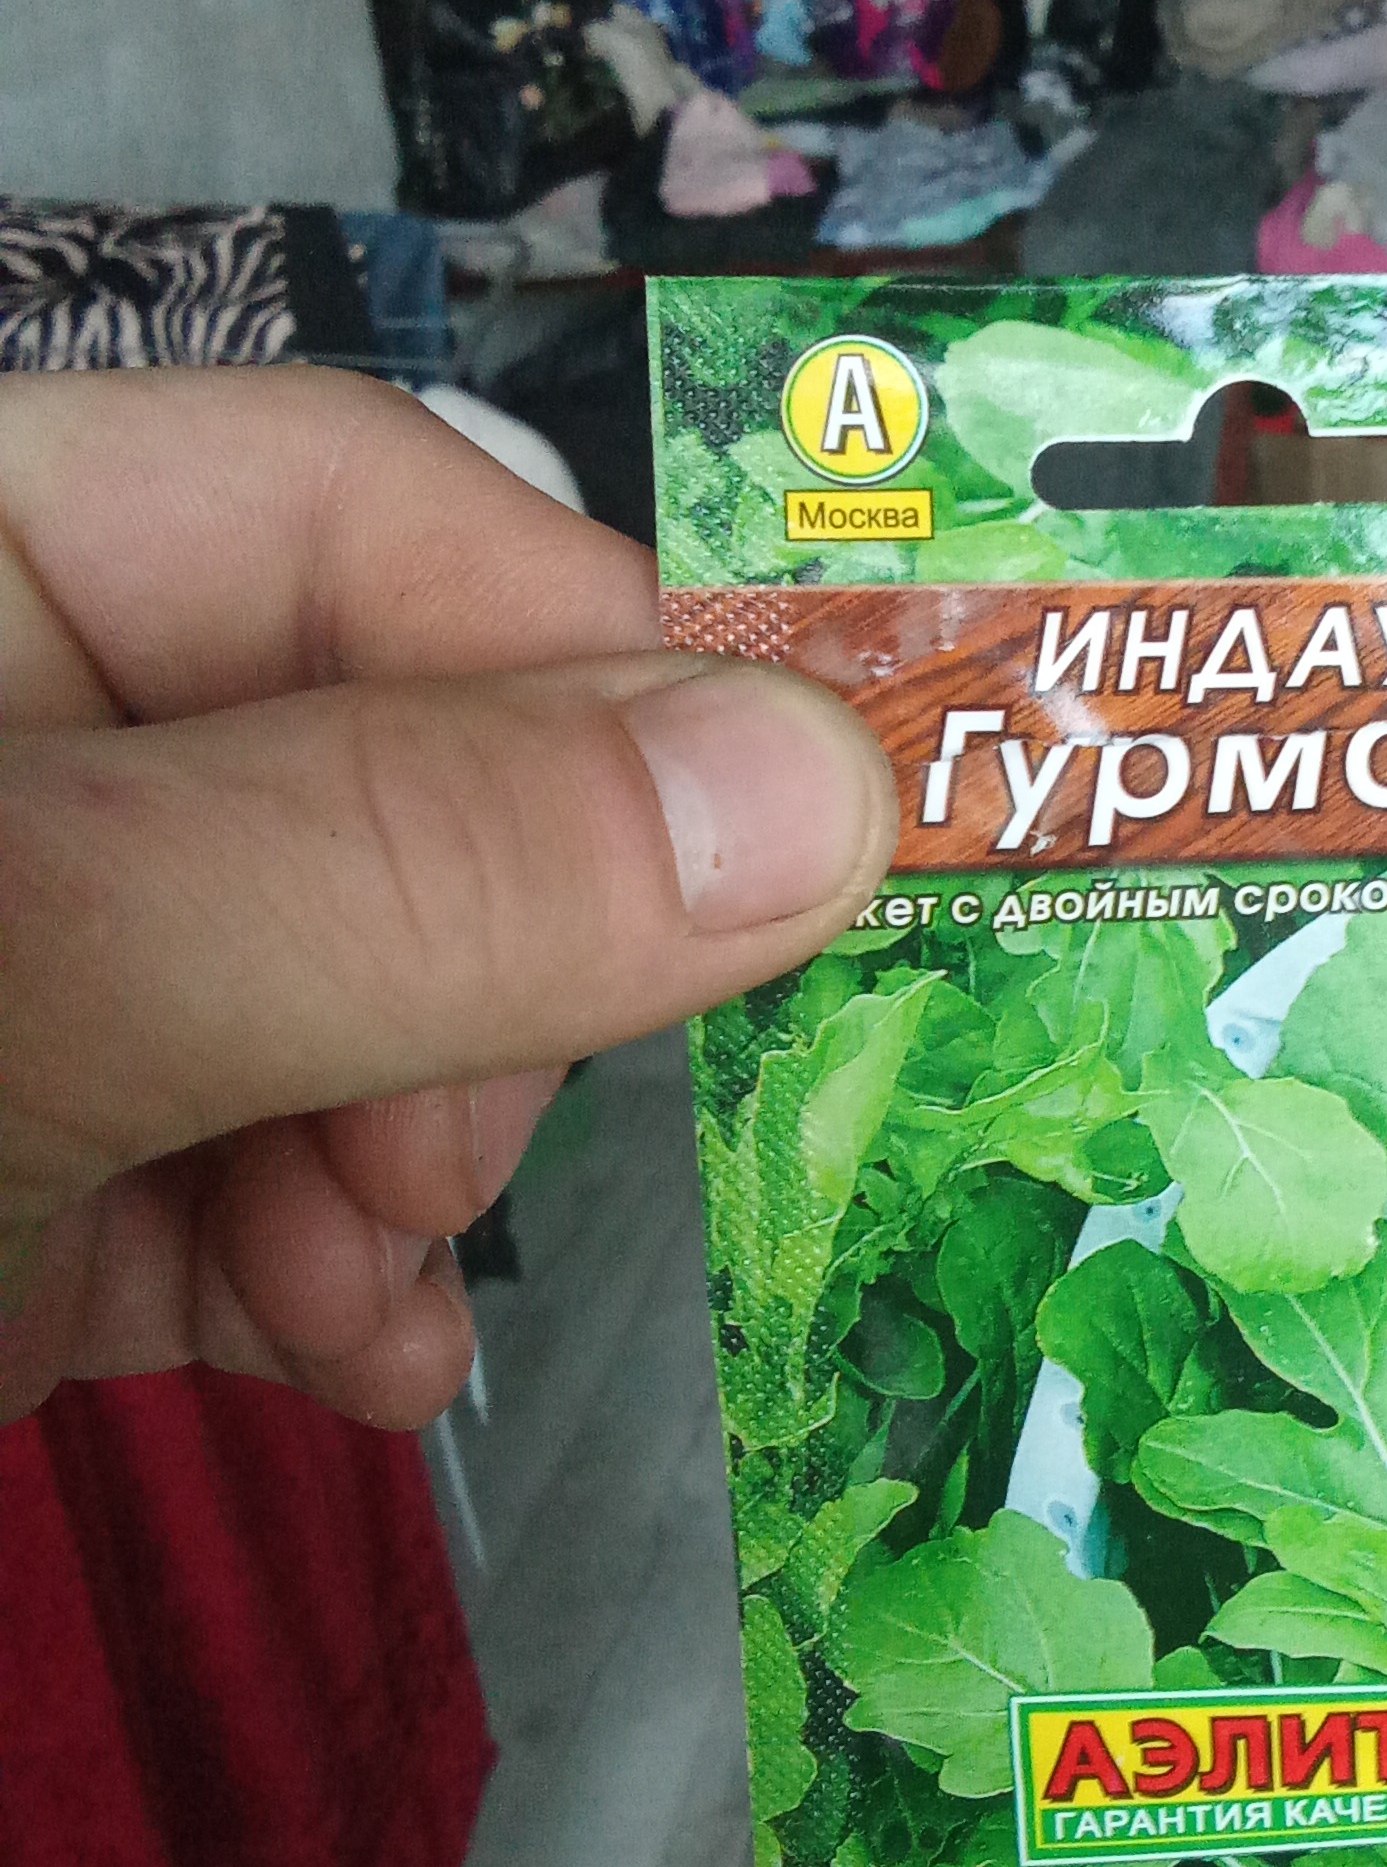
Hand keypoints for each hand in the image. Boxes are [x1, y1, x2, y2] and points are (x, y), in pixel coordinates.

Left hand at [0, 368, 895, 1428]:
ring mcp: (52, 969)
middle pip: (407, 774)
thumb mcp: (27, 976)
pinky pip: (281, 1181)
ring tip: (360, 1292)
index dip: (580, 665)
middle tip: (439, 1150)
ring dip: (430, 1172)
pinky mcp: (46, 1171)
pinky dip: (347, 1281)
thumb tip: (826, 790)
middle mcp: (35, 742)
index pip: (358, 506)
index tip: (768, 857)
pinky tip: (349, 1359)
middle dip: (484, 988)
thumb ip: (404, 867)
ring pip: (377, 999)